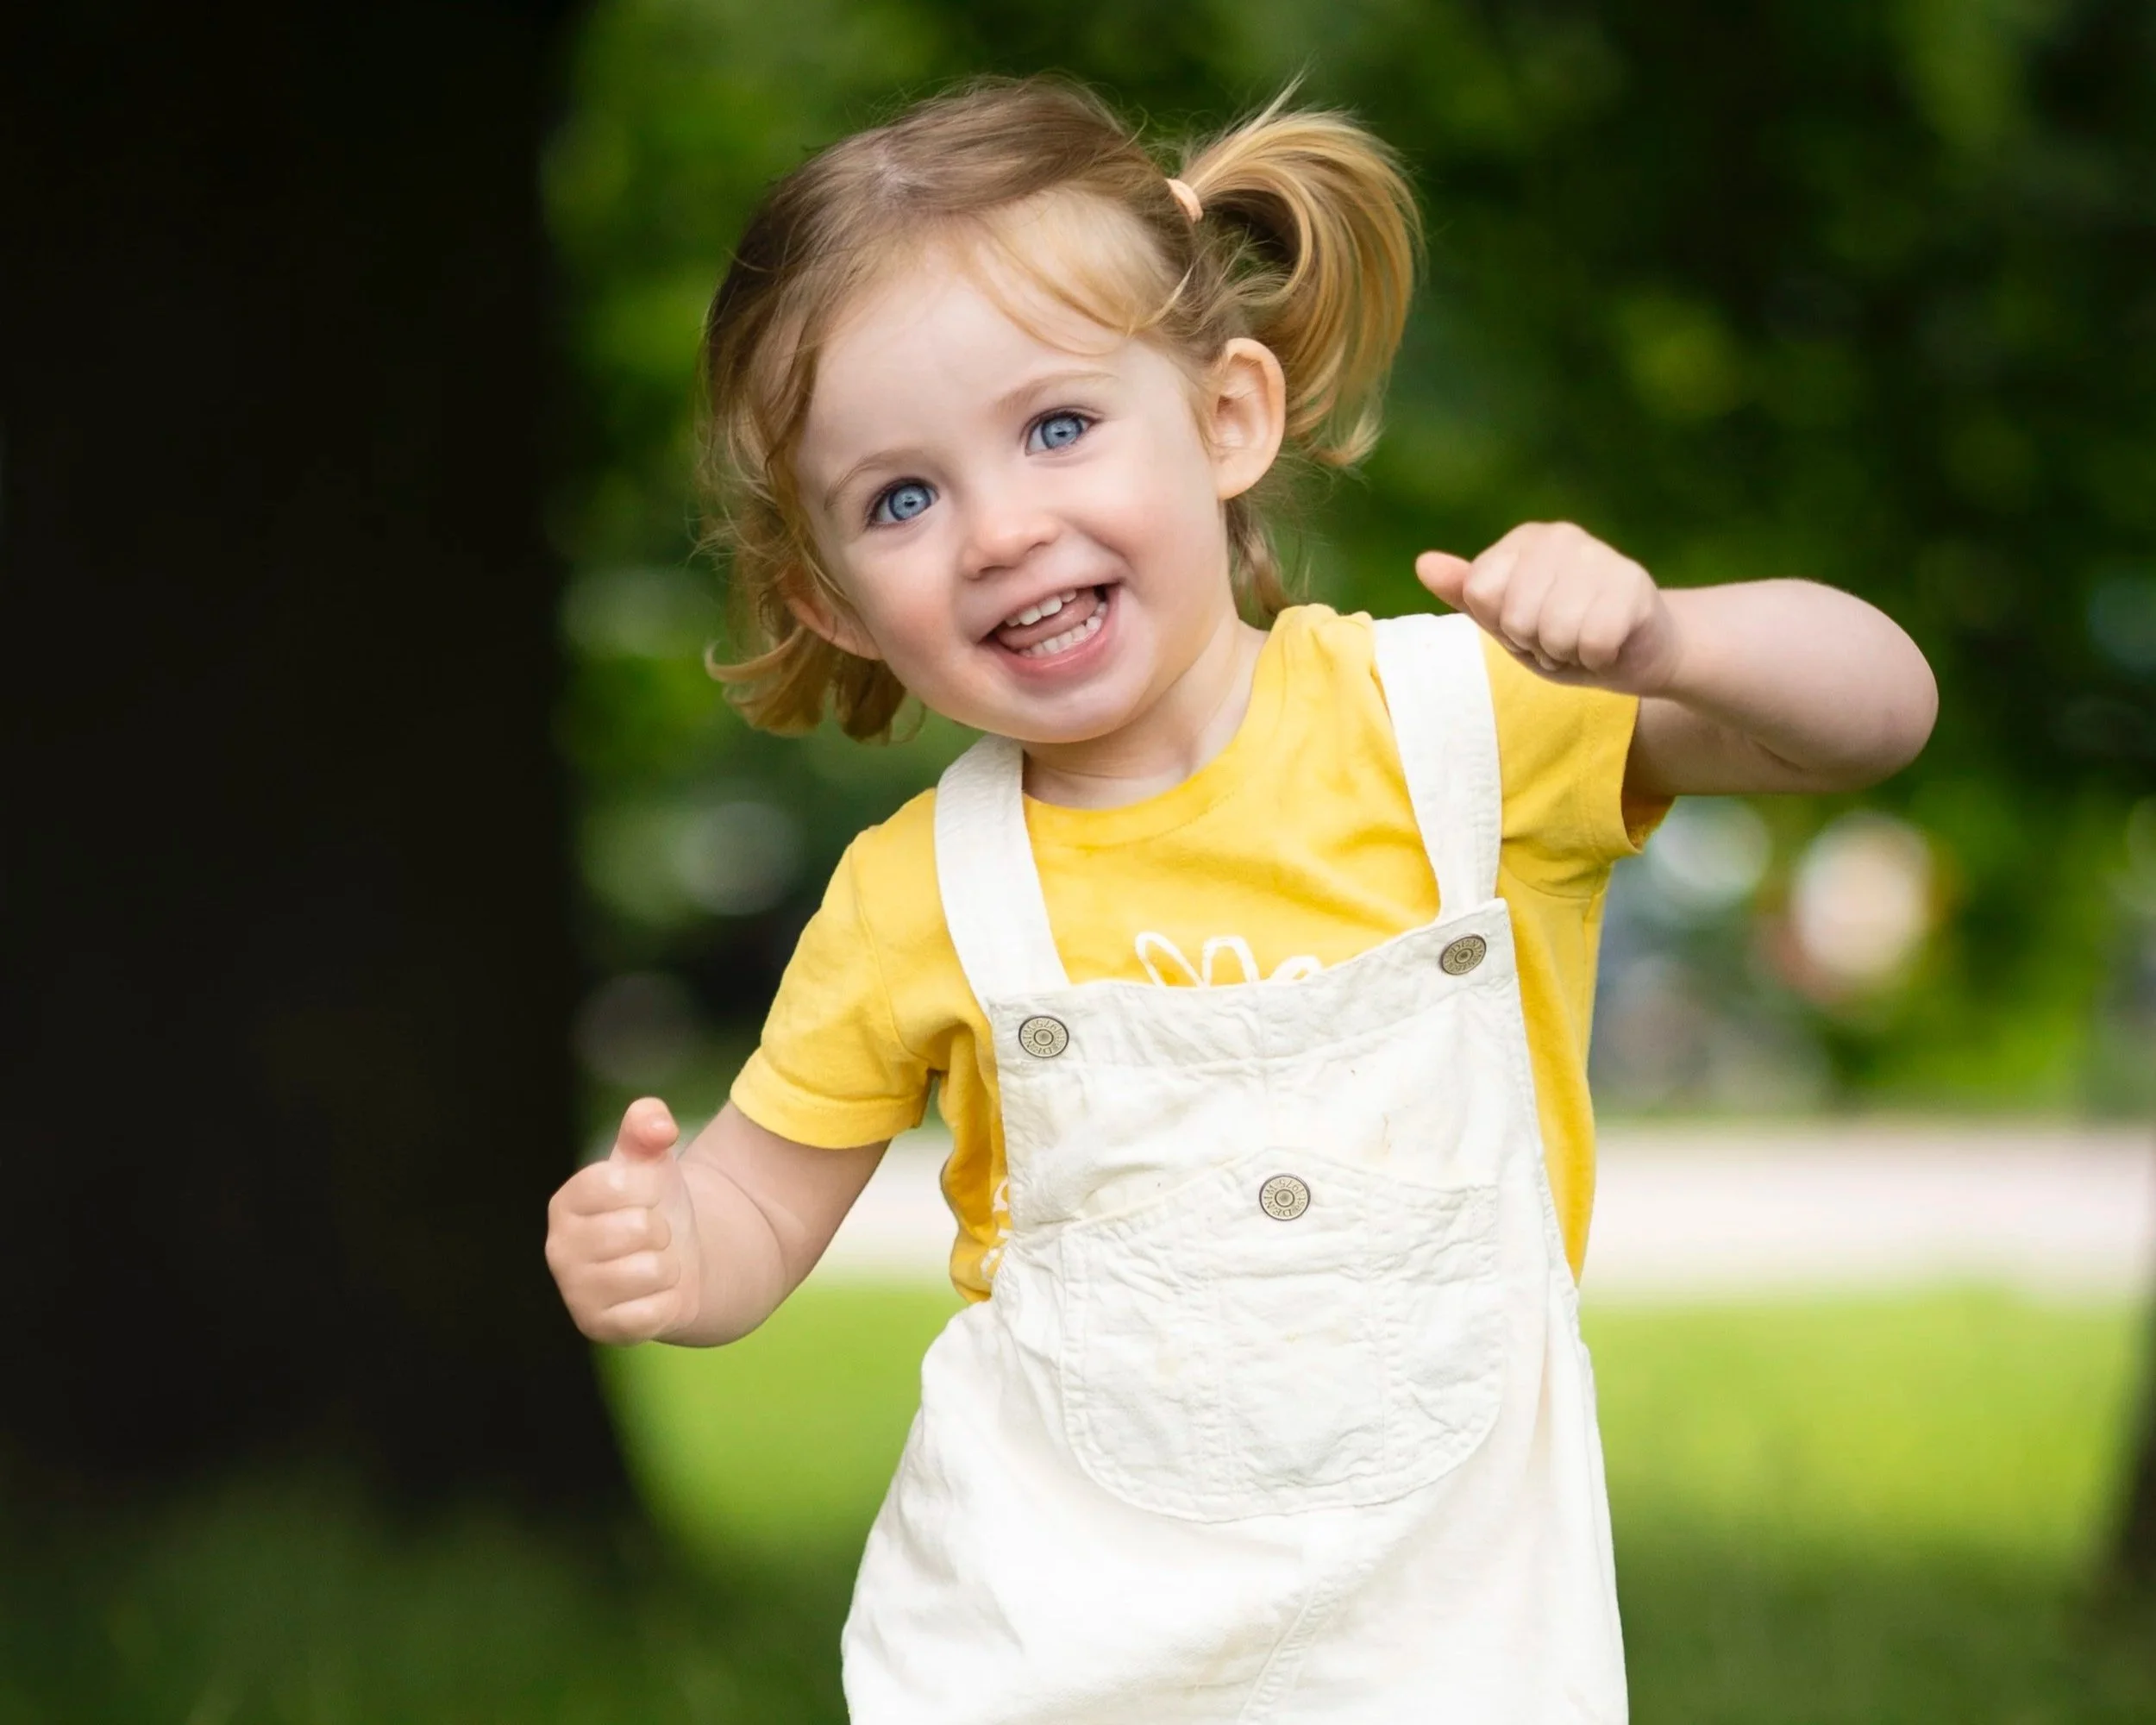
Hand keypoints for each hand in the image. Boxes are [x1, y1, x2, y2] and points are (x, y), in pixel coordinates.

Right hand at [545, 1097, 702, 1344]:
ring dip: (668, 1267)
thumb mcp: (650, 1160)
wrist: (670, 1262)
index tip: (643, 1196)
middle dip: (661, 1231)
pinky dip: (667, 1302)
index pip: (619, 1184)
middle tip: (650, 1237)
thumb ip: (648, 1125)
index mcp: (566, 1202)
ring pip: (653, 1271)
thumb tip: (657, 1121)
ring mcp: (575, 1293)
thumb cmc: (651, 1205)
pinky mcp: (599, 1329)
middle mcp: (559, 1249)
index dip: (649, 1187)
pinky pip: (655, 1312)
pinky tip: (652, 1296)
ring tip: (651, 1264)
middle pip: (641, 1229)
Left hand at [1416, 522, 1680, 695]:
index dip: (1500, 625)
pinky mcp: (1634, 584)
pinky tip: (1608, 645)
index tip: (1525, 625)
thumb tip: (1423, 564)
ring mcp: (1601, 555)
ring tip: (1581, 640)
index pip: (1480, 594)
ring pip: (1555, 632)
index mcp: (1524, 539)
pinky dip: (1598, 658)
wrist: (1637, 650)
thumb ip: (1467, 593)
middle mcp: (1562, 535)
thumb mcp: (1506, 619)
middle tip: (1558, 637)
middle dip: (1534, 643)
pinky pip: (1594, 643)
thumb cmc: (1563, 633)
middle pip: (1515, 617)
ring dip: (1566, 653)